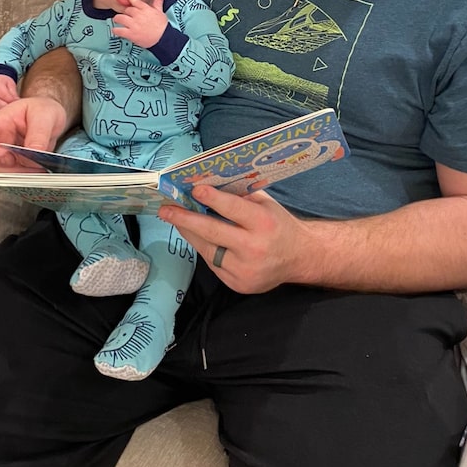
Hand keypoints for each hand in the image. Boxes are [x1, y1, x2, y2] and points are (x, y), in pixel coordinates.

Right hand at [0, 74, 19, 115]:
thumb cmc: (1, 83)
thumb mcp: (10, 84)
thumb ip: (13, 93)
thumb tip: (17, 102)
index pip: (5, 96)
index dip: (13, 101)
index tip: (19, 104)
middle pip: (0, 105)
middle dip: (9, 108)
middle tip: (16, 110)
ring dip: (4, 112)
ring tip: (11, 111)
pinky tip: (4, 112)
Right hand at [0, 96, 68, 173]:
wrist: (50, 115)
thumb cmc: (42, 109)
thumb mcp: (44, 115)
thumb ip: (39, 134)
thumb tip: (33, 153)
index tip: (10, 157)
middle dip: (12, 170)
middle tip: (33, 165)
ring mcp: (4, 154)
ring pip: (2, 174)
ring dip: (21, 176)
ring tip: (39, 167)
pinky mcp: (14, 165)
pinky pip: (15, 177)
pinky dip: (27, 177)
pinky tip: (38, 170)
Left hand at [111, 0, 167, 47]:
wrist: (164, 37)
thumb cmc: (163, 27)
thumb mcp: (161, 13)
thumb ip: (158, 4)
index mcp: (145, 9)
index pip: (135, 0)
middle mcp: (138, 15)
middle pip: (126, 10)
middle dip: (126, 13)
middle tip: (126, 15)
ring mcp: (133, 24)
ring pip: (120, 18)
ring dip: (117, 19)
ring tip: (117, 20)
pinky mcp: (131, 33)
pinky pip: (119, 30)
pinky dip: (116, 30)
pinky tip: (116, 30)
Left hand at [159, 187, 309, 293]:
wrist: (300, 258)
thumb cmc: (279, 225)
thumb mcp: (266, 204)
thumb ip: (241, 195)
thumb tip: (208, 182)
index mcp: (264, 223)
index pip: (234, 209)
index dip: (213, 199)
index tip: (194, 189)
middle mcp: (255, 247)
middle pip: (213, 232)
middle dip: (186, 219)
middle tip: (165, 210)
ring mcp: (245, 269)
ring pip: (208, 250)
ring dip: (190, 233)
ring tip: (175, 219)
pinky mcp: (238, 284)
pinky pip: (213, 264)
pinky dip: (204, 248)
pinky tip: (197, 237)